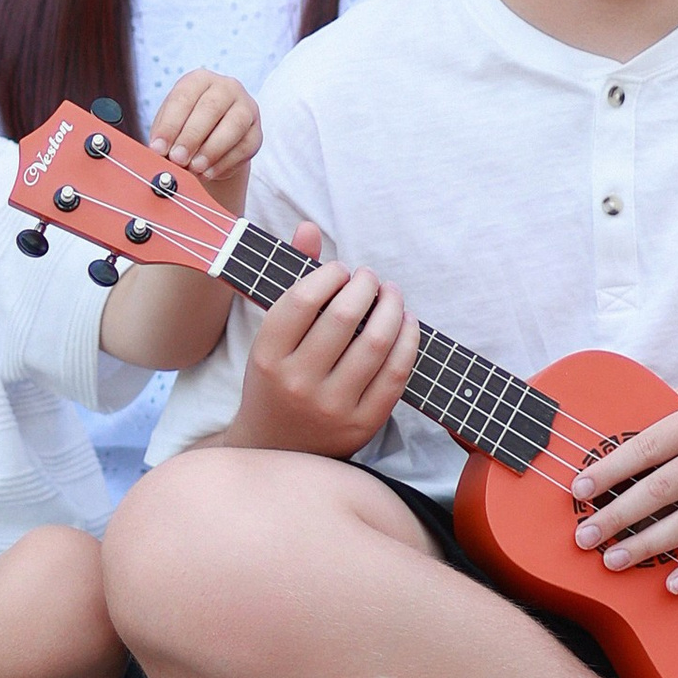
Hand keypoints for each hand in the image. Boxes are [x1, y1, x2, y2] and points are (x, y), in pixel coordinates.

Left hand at [149, 69, 260, 214]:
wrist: (213, 138)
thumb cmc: (186, 126)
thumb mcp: (171, 124)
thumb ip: (165, 135)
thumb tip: (159, 153)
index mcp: (199, 80)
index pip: (184, 97)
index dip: (170, 125)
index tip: (158, 147)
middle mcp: (226, 87)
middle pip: (210, 108)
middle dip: (191, 137)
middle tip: (177, 159)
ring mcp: (246, 107)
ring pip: (233, 125)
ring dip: (211, 150)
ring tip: (194, 168)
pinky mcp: (257, 131)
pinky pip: (245, 146)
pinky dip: (225, 162)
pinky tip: (208, 172)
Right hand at [225, 230, 421, 459]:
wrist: (277, 449)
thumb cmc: (276, 379)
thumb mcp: (272, 334)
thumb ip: (292, 278)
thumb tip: (310, 227)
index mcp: (268, 355)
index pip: (303, 300)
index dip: (328, 275)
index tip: (341, 270)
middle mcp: (296, 382)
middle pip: (344, 318)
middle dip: (365, 286)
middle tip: (370, 278)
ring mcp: (330, 407)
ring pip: (375, 344)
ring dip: (392, 308)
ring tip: (391, 294)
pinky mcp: (361, 425)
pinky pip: (395, 375)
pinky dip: (408, 342)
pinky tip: (408, 323)